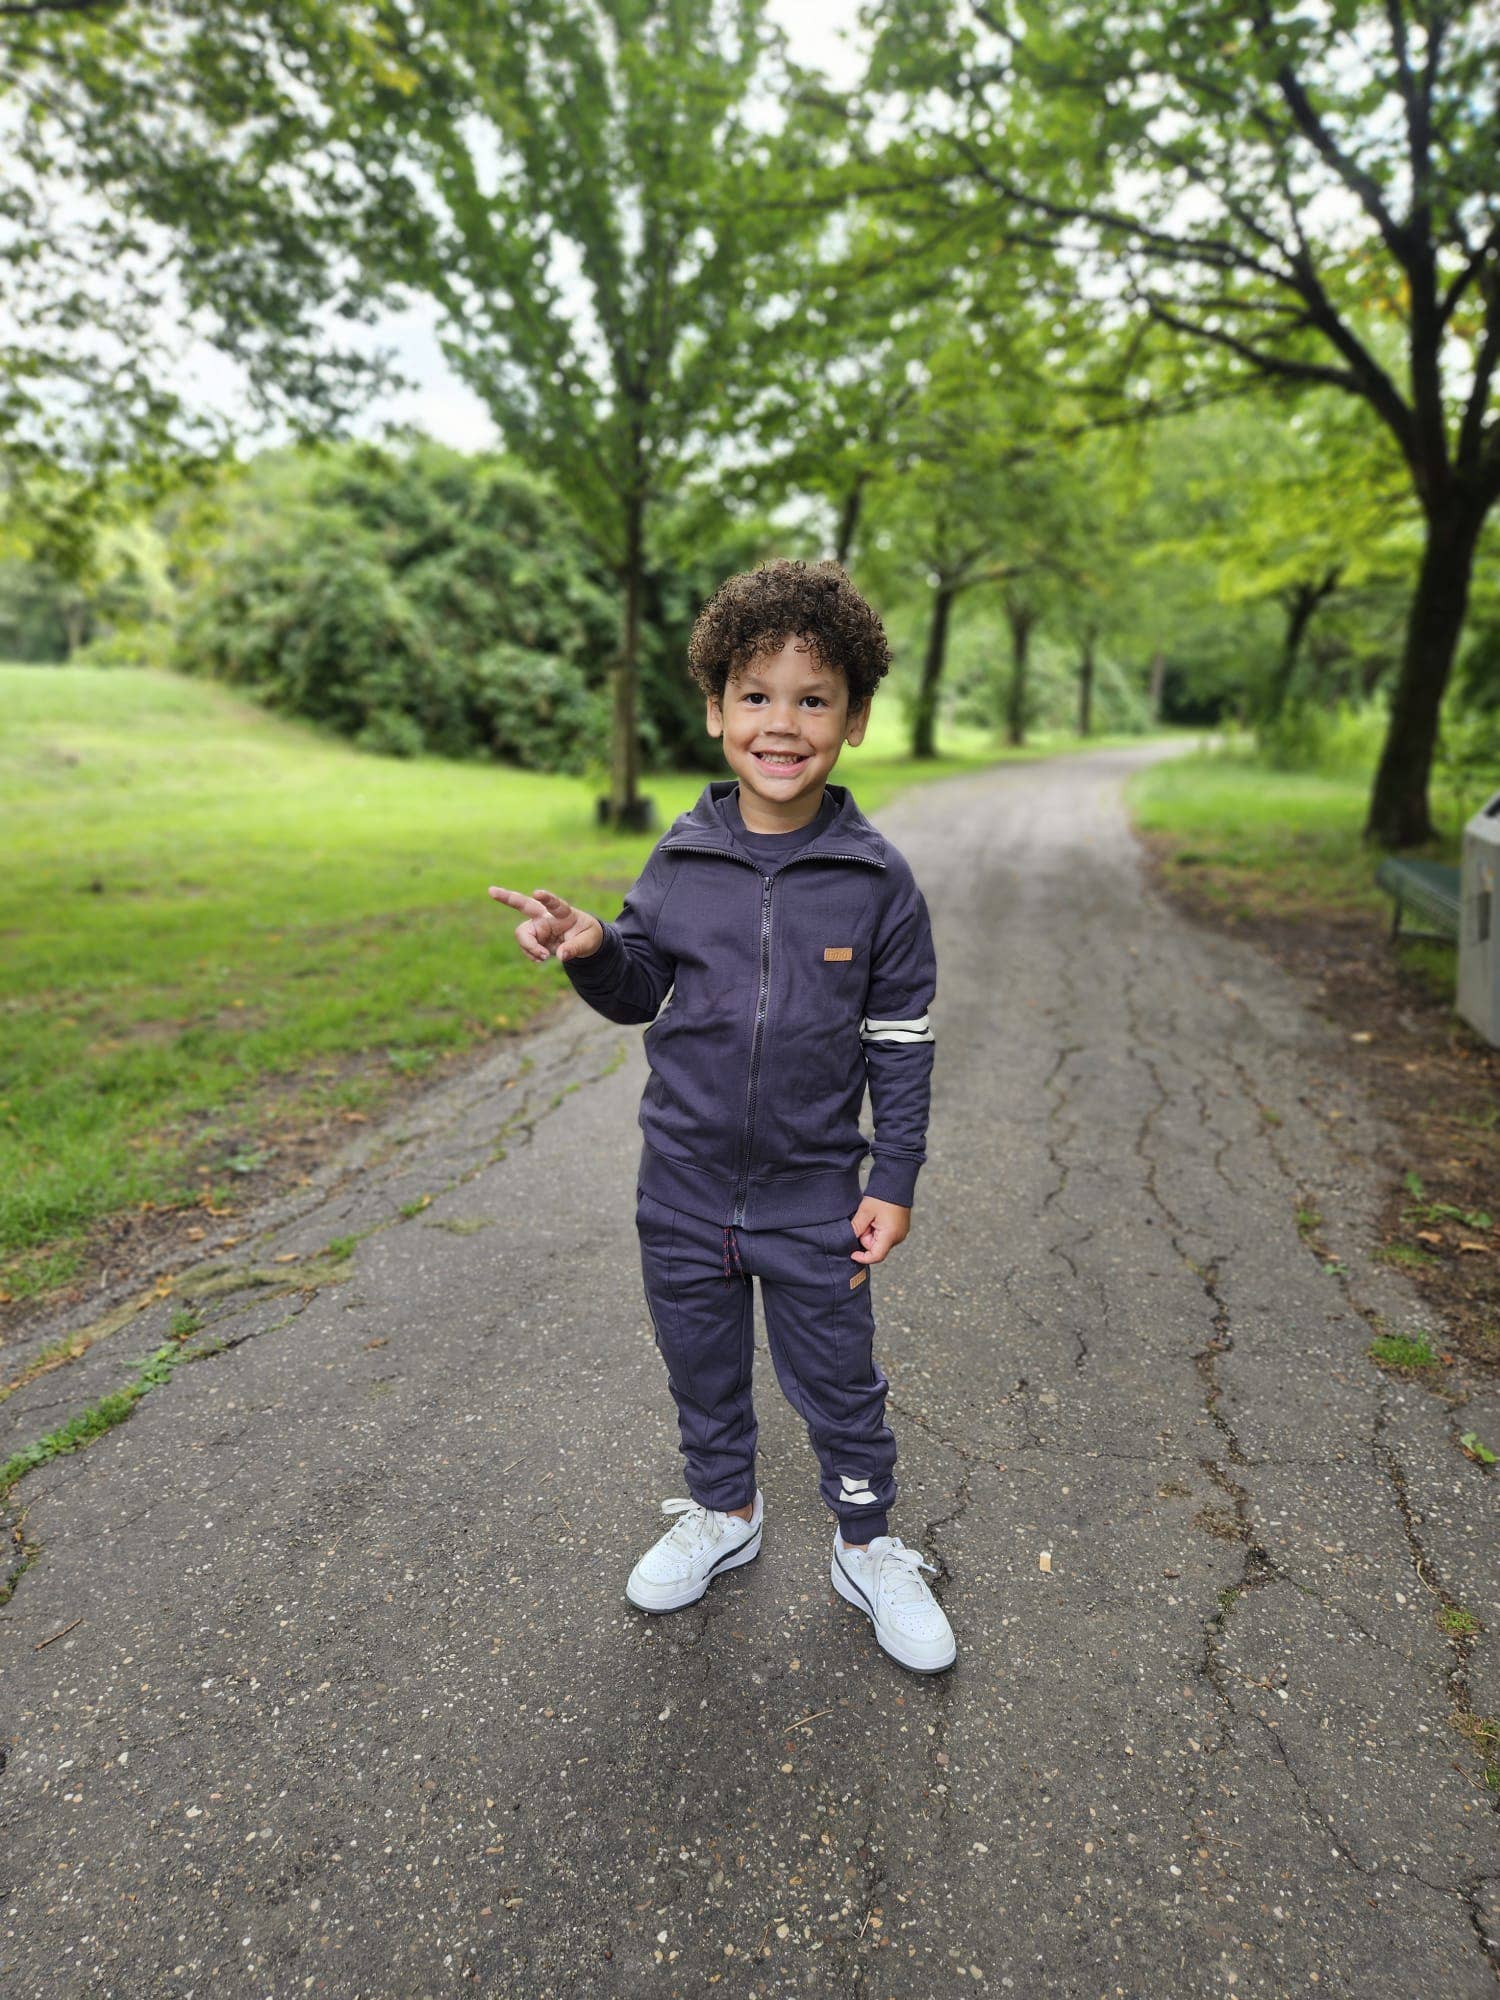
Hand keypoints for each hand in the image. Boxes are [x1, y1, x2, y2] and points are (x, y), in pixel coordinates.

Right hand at [486, 885, 603, 964]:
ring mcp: (537, 926)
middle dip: (506, 898)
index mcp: (563, 912)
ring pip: (522, 933)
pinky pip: (525, 947)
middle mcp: (546, 916)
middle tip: (490, 891)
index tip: (537, 893)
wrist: (583, 940)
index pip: (554, 903)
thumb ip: (575, 948)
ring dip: (529, 947)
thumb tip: (561, 956)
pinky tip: (541, 958)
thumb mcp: (589, 943)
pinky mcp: (533, 937)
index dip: (546, 898)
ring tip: (544, 957)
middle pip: (523, 904)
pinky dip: (531, 955)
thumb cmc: (588, 936)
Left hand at [848, 1197, 910, 1264]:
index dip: (862, 1258)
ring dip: (872, 1232)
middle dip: (866, 1237)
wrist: (896, 1183)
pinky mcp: (900, 1228)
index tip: (852, 1253)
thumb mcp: (865, 1211)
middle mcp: (898, 1237)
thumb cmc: (882, 1196)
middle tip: (865, 1221)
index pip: (876, 1256)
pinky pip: (885, 1235)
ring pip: (879, 1241)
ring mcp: (900, 1233)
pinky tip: (877, 1217)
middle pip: (876, 1247)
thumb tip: (849, 1240)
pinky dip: (878, 1229)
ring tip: (872, 1217)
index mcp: (890, 1235)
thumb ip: (856, 1228)